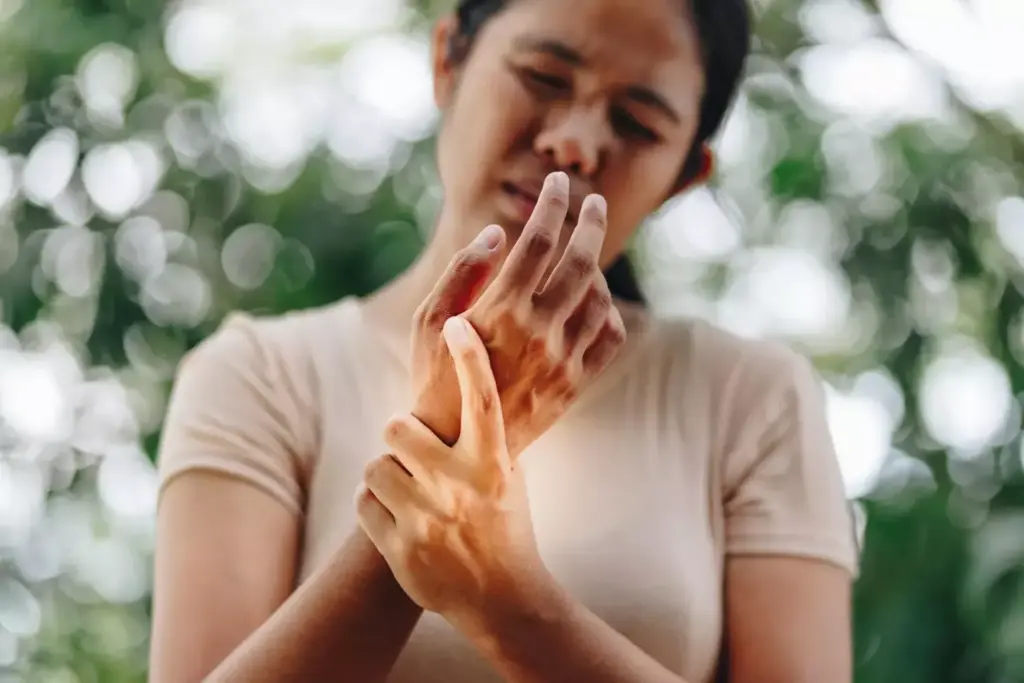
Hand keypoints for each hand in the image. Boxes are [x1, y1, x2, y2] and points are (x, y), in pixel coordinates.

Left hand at [358, 317, 540, 627]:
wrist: (503, 599)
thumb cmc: (507, 525)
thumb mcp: (510, 476)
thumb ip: (488, 435)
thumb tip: (470, 379)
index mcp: (494, 465)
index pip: (482, 399)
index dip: (469, 357)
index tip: (457, 324)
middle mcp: (460, 488)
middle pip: (397, 427)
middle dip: (402, 436)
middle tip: (416, 452)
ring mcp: (427, 520)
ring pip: (375, 465)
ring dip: (388, 474)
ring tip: (410, 491)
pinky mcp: (400, 549)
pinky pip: (364, 503)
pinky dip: (376, 507)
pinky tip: (402, 518)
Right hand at [412, 171, 626, 456]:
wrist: (459, 447)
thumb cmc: (435, 377)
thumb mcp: (428, 323)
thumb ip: (461, 273)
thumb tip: (495, 233)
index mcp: (500, 310)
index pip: (537, 241)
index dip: (552, 204)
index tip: (559, 182)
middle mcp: (538, 331)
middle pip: (581, 260)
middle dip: (591, 222)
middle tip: (595, 202)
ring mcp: (563, 359)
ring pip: (599, 296)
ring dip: (598, 268)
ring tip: (585, 258)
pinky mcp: (577, 384)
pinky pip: (610, 336)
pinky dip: (608, 311)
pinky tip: (593, 303)